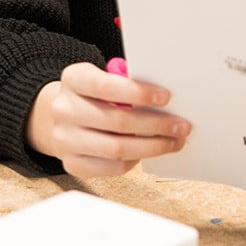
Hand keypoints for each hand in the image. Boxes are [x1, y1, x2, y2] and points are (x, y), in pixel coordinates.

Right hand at [24, 61, 190, 176]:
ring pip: (115, 148)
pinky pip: (111, 167)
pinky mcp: (72, 163)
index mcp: (73, 79)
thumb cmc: (97, 94)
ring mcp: (64, 139)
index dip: (137, 93)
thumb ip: (129, 84)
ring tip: (174, 141)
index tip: (166, 97)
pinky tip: (150, 151)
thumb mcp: (107, 78)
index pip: (104, 86)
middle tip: (181, 126)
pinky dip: (135, 160)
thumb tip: (167, 100)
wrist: (65, 116)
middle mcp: (64, 109)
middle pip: (115, 121)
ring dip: (152, 146)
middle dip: (155, 124)